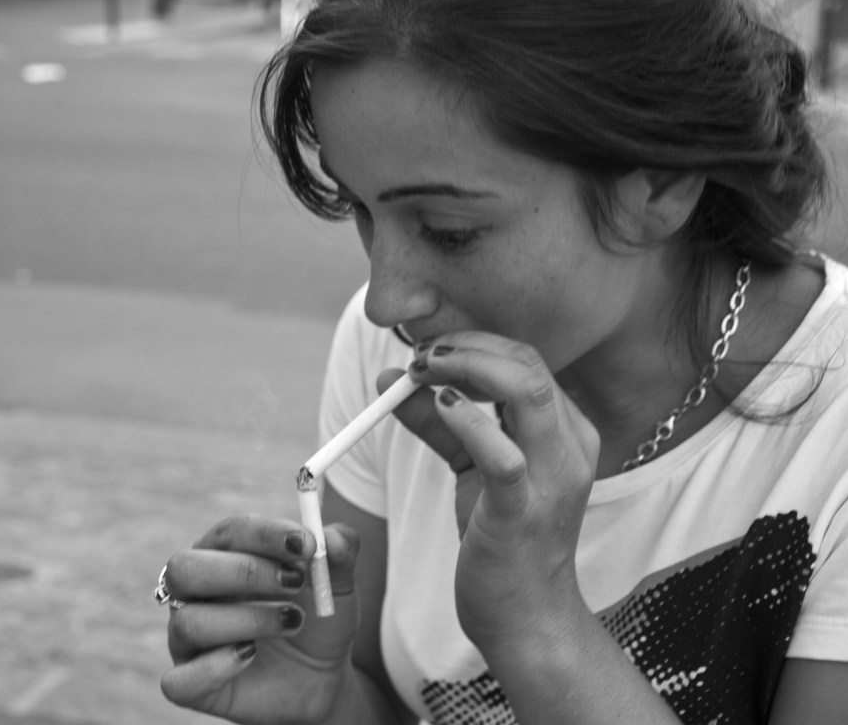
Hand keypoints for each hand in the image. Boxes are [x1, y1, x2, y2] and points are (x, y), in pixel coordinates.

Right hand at [160, 515, 361, 724]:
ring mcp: (188, 640)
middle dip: (245, 572)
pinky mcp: (191, 684)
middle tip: (296, 582)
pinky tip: (250, 656)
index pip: (229, 532)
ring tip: (293, 621)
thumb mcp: (337, 585)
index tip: (306, 544)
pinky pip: (180, 680)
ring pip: (189, 622)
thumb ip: (339, 552)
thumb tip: (332, 536)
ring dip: (248, 620)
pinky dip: (215, 668)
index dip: (264, 535)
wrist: (322, 678)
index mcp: (223, 555)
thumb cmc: (317, 619)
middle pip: (187, 568)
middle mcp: (195, 593)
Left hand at [386, 332, 599, 652]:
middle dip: (468, 346)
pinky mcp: (523, 512)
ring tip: (422, 369)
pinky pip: (502, 454)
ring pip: (526, 391)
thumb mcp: (471, 470)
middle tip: (420, 353)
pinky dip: (466, 418)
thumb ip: (438, 423)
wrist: (526, 618)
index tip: (429, 348)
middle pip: (528, 364)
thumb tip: (392, 379)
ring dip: (466, 367)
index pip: (528, 361)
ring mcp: (552, 479)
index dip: (475, 344)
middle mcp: (569, 448)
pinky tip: (434, 402)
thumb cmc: (502, 541)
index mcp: (566, 433)